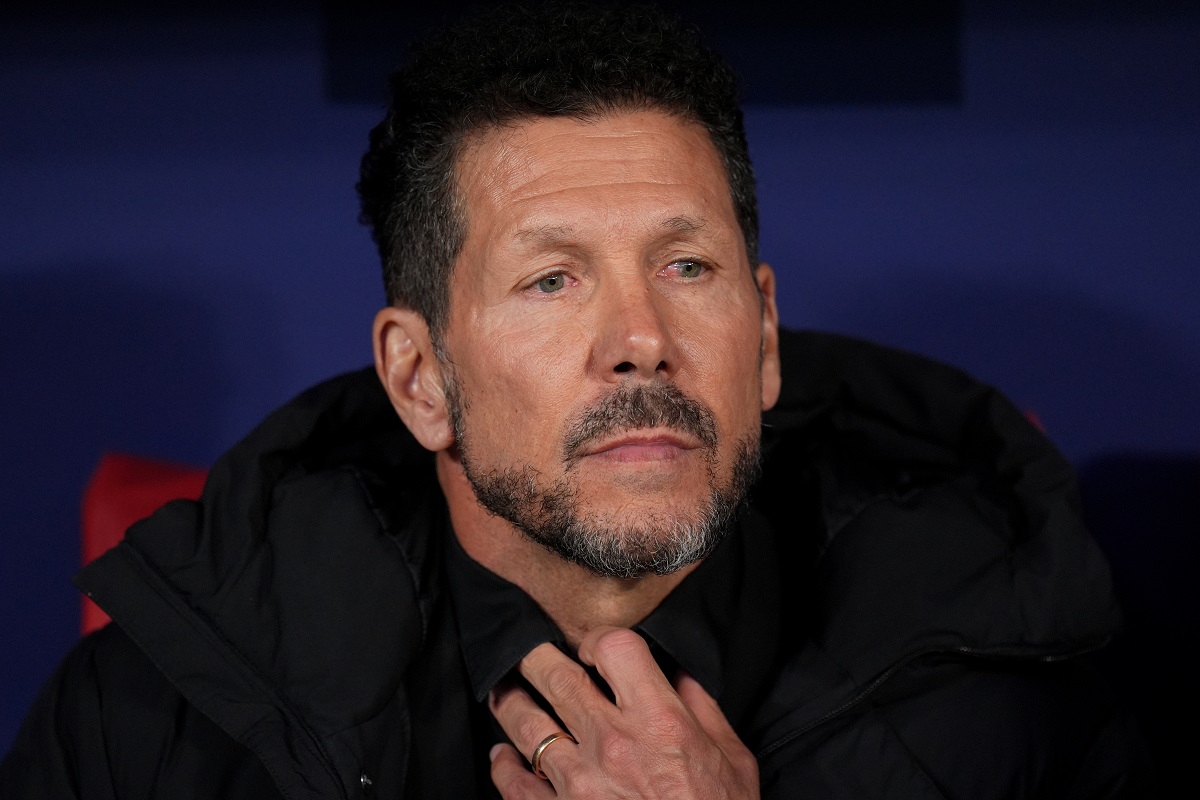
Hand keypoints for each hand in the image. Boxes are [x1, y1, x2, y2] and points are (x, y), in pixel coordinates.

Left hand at [488, 627, 759, 797]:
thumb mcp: (732, 760)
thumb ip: (703, 709)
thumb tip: (680, 674)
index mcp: (657, 721)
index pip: (615, 647)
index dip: (600, 638)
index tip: (594, 649)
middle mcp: (612, 744)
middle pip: (557, 677)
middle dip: (536, 656)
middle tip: (528, 650)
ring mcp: (578, 782)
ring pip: (526, 725)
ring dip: (511, 702)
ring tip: (505, 691)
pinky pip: (515, 784)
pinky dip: (503, 766)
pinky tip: (503, 755)